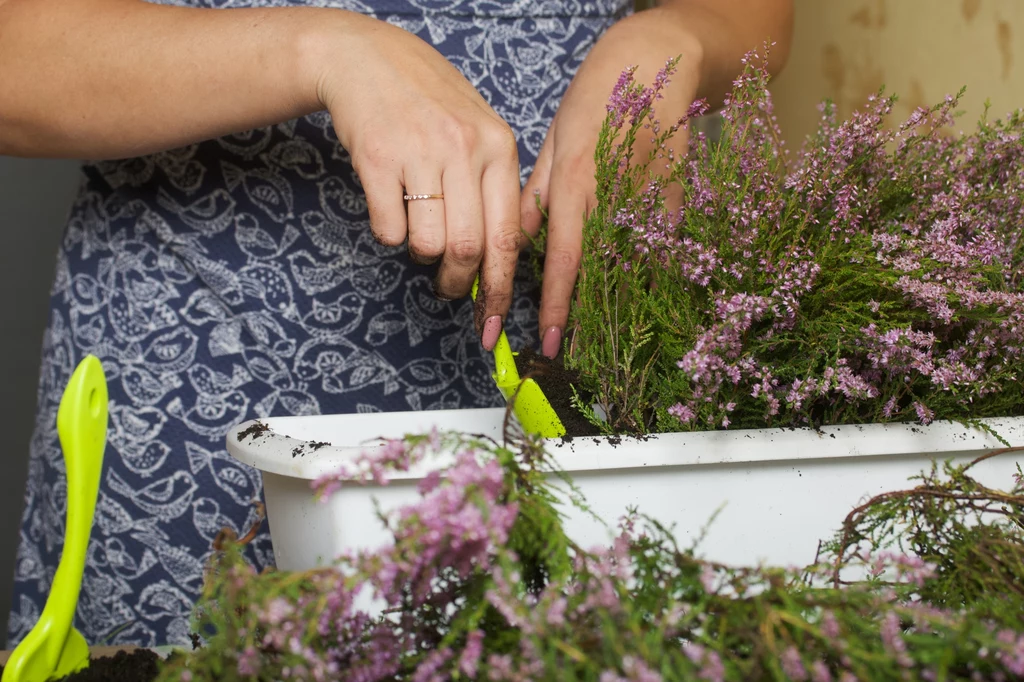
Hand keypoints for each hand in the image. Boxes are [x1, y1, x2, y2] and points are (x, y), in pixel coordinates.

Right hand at [315, 13, 521, 350]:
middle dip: (460, 285)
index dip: (501, 289)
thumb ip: (494, 188)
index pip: (507, 237)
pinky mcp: (376, 158)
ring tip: (418, 235)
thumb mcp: (479, 133)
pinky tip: (392, 209)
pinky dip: (390, 235)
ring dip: (422, 256)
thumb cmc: (429, 103)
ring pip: (428, 244)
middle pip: (468, 248)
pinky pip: (389, 229)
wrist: (368, 59)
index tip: (494, 321)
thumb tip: (500, 261)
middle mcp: (463, 149)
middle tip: (450, 289)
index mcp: (499, 147)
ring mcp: (419, 152)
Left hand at [521, 8, 702, 357]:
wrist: (656, 60)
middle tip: (576, 351)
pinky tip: (643, 293)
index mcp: (574, 184)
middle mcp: (611, 197)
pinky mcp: (677, 194)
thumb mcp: (555, 140)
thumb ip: (539, 194)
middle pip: (600, 274)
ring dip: (619, 303)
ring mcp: (649, 197)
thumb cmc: (597, 96)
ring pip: (633, 266)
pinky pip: (661, 245)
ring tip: (607, 335)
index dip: (557, 305)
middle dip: (587, 317)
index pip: (562, 260)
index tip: (551, 340)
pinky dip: (651, 270)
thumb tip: (519, 240)